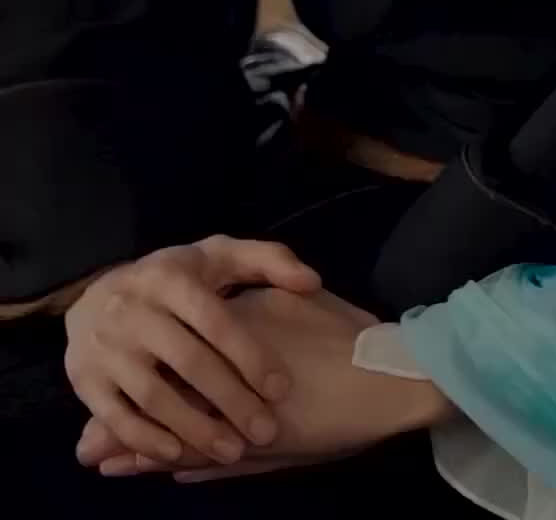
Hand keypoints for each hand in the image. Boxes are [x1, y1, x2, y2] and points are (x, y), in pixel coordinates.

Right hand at [67, 235, 320, 469]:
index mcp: (172, 277)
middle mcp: (135, 310)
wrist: (94, 295)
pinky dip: (148, 439)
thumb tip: (312, 282)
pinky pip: (118, 417)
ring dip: (195, 428)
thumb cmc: (173, 278)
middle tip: (266, 431)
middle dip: (231, 400)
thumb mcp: (217, 257)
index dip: (249, 355)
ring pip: (154, 396)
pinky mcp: (86, 380)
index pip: (215, 320)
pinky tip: (179, 455)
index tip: (280, 388)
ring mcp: (107, 348)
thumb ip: (268, 261)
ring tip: (233, 451)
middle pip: (188, 362)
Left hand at [77, 289, 452, 481]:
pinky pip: (214, 465)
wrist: (384, 375)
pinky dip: (186, 468)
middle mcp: (231, 387)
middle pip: (167, 406)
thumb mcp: (288, 303)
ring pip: (183, 443)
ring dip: (144, 455)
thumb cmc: (338, 333)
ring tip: (107, 466)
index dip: (137, 378)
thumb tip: (207, 301)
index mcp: (233, 344)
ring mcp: (246, 424)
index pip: (173, 362)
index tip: (104, 386)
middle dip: (126, 426)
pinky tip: (166, 477)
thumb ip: (247, 304)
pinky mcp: (265, 450)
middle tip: (85, 448)